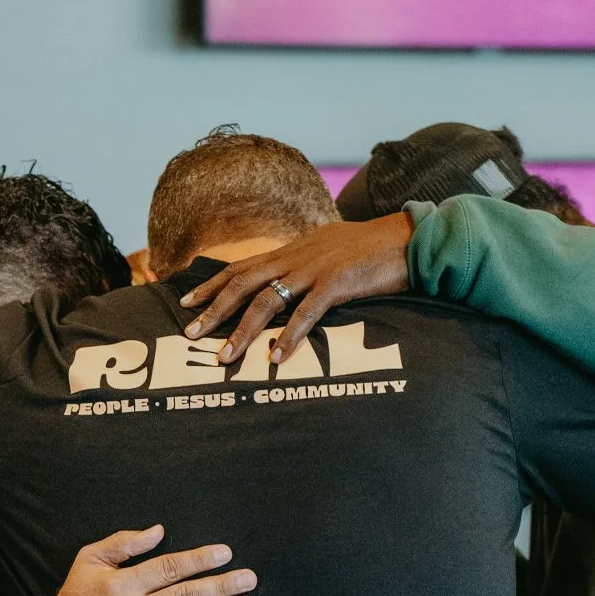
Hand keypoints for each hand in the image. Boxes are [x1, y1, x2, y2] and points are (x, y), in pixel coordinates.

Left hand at [179, 213, 413, 365]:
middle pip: (243, 284)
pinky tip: (276, 357)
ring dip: (243, 331)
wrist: (407, 238)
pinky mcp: (337, 284)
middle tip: (190, 333)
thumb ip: (305, 262)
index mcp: (292, 251)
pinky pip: (306, 314)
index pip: (242, 267)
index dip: (212, 285)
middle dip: (213, 310)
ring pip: (267, 301)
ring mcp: (314, 270)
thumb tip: (287, 277)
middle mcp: (296, 258)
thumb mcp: (329, 248)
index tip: (187, 303)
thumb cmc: (370, 248)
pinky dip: (289, 337)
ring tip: (225, 356)